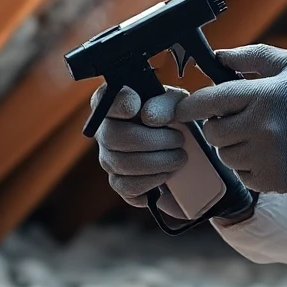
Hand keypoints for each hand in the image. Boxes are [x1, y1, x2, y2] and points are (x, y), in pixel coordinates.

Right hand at [90, 83, 188, 216]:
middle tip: (178, 140)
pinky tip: (167, 173)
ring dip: (157, 162)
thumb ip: (165, 104)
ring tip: (179, 157)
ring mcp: (108, 158)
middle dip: (151, 141)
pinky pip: (128, 187)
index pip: (103, 99)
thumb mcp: (176, 103)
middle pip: (113, 137)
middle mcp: (104, 131)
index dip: (117, 104)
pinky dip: (152, 181)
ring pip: (121, 164)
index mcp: (114, 103)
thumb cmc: (174, 117)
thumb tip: (149, 118)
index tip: (135, 107)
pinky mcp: (118, 182)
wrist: (183, 147)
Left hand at [175, 44, 286, 194]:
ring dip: (231, 145)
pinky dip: (245, 165)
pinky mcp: (273, 181)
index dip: (189, 105)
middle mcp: (260, 129)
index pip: (209, 101)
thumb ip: (251, 57)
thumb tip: (218, 56)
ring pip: (224, 154)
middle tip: (235, 117)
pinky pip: (241, 174)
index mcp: (262, 96)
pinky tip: (266, 152)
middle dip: (217, 123)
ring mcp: (266, 158)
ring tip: (255, 134)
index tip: (181, 108)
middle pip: (212, 131)